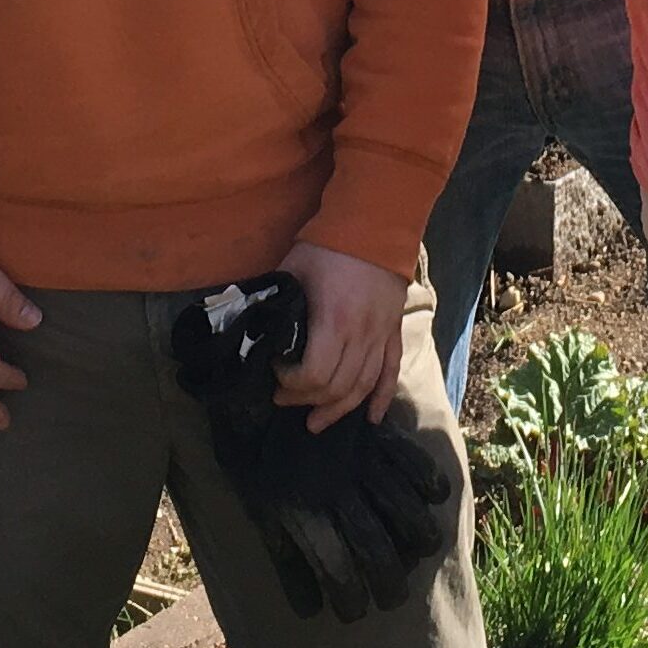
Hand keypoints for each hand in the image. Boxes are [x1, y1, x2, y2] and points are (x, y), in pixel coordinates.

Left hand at [275, 240, 406, 430]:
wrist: (373, 224)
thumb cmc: (327, 246)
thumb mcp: (293, 270)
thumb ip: (277, 303)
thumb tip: (254, 327)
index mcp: (334, 320)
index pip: (314, 374)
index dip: (291, 384)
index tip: (274, 373)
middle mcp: (361, 335)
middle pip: (337, 387)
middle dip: (306, 400)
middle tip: (283, 400)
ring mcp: (381, 335)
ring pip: (362, 387)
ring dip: (338, 410)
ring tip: (316, 423)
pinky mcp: (393, 332)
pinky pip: (390, 373)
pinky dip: (381, 399)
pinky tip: (370, 418)